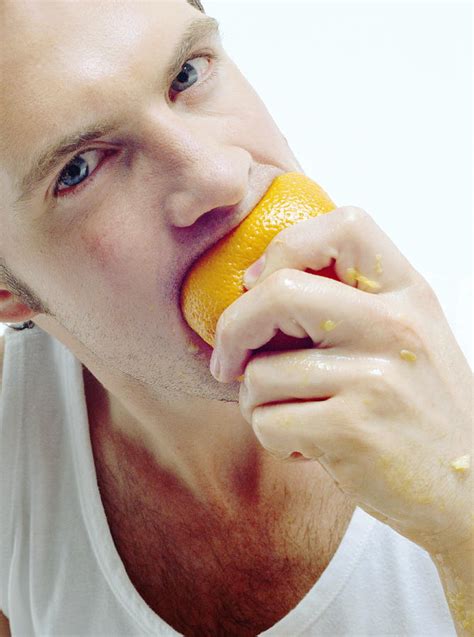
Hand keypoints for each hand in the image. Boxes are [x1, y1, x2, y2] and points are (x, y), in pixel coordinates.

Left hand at [210, 206, 472, 555]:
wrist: (470, 488)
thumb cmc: (421, 410)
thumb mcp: (404, 338)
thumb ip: (348, 303)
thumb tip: (255, 283)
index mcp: (407, 294)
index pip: (343, 226)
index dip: (284, 249)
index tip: (260, 287)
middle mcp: (394, 326)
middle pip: (278, 292)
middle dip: (233, 329)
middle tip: (229, 361)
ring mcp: (375, 378)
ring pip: (260, 372)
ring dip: (255, 401)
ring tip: (290, 416)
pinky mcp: (354, 430)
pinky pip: (268, 422)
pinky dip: (271, 437)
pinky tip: (305, 446)